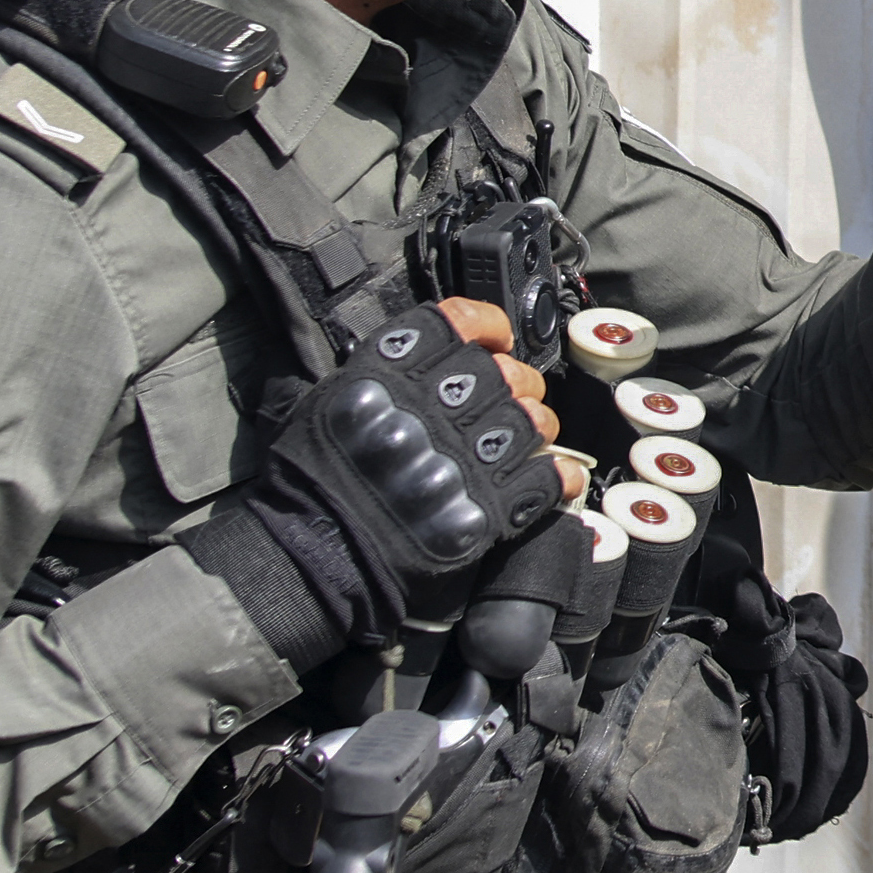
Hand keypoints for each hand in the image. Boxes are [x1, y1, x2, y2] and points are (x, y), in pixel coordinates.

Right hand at [189, 298, 583, 663]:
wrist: (318, 551)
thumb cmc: (313, 480)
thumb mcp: (328, 398)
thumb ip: (378, 371)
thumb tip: (420, 356)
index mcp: (391, 371)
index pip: (460, 322)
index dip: (488, 325)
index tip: (496, 337)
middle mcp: (433, 406)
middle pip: (506, 373)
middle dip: (518, 382)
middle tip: (512, 397)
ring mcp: (464, 456)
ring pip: (533, 422)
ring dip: (537, 427)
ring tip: (525, 439)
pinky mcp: (487, 507)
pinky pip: (545, 479)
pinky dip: (558, 475)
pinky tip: (556, 475)